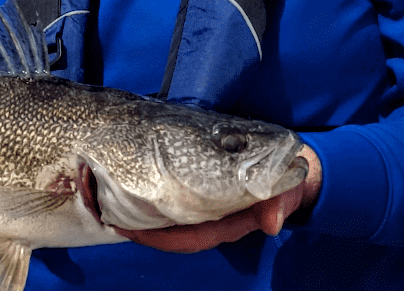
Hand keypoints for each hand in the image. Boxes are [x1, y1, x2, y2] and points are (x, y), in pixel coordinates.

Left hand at [117, 145, 321, 253]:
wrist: (292, 166)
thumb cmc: (285, 179)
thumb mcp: (285, 190)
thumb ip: (277, 205)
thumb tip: (271, 223)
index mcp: (229, 223)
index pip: (191, 238)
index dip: (162, 239)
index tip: (133, 233)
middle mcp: (214, 219)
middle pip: (173, 233)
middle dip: (144, 231)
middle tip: (111, 219)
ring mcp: (208, 208)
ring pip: (171, 220)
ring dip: (144, 217)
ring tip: (113, 207)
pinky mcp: (204, 194)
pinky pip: (175, 205)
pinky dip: (155, 201)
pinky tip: (135, 192)